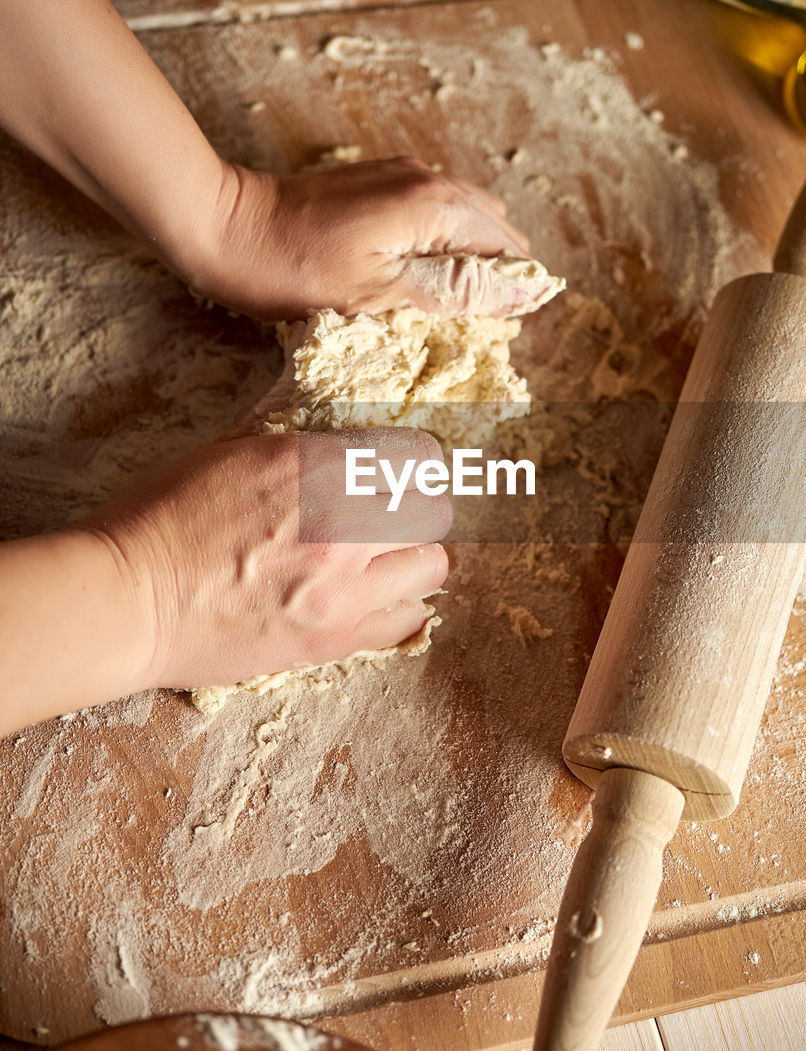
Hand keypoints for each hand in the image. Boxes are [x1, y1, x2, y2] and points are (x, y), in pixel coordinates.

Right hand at [84, 427, 450, 692]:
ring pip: (432, 566)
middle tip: (385, 516)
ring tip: (379, 560)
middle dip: (412, 508)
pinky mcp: (333, 639)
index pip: (416, 455)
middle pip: (432, 509)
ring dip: (411, 558)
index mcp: (317, 465)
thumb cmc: (163, 519)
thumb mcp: (230, 450)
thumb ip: (295, 435)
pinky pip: (407, 622)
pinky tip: (369, 599)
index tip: (396, 472)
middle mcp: (344, 524)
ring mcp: (343, 588)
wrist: (128, 602)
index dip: (409, 462)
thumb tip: (329, 411)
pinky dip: (397, 608)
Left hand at [183, 157, 545, 321]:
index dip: (513, 290)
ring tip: (443, 304)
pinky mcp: (376, 180)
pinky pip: (429, 210)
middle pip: (491, 227)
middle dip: (494, 273)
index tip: (495, 330)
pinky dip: (436, 242)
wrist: (224, 227)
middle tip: (470, 324)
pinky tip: (415, 273)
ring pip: (462, 217)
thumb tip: (524, 292)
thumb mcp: (381, 294)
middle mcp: (428, 179)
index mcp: (436, 206)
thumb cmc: (295, 270)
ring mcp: (401, 174)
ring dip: (465, 258)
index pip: (507, 248)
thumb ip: (457, 291)